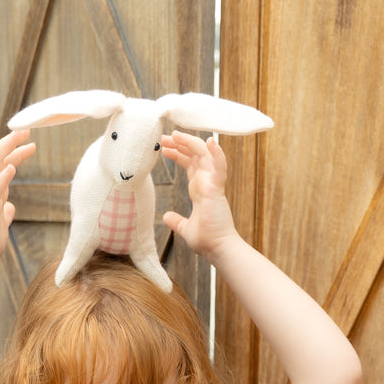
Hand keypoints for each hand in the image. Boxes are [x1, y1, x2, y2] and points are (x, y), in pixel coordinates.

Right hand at [0, 129, 35, 267]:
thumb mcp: (0, 223)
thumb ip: (5, 213)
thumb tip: (10, 207)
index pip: (4, 165)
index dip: (15, 153)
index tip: (29, 143)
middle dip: (11, 142)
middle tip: (26, 130)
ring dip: (6, 149)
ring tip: (19, 137)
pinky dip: (2, 177)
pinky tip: (12, 167)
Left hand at [161, 132, 237, 260]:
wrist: (217, 250)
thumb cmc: (206, 241)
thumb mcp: (185, 228)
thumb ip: (176, 221)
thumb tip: (166, 217)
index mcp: (199, 189)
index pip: (189, 164)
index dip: (177, 153)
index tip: (164, 147)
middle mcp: (206, 183)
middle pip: (194, 155)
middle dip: (179, 143)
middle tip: (164, 136)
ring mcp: (212, 184)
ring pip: (203, 155)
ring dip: (190, 142)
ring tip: (176, 134)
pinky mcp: (217, 188)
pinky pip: (219, 167)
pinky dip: (217, 154)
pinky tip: (211, 141)